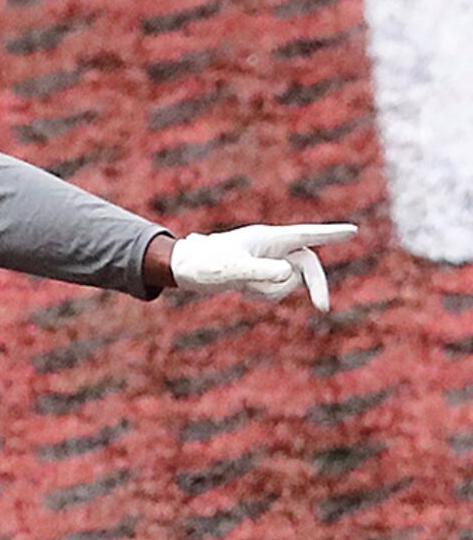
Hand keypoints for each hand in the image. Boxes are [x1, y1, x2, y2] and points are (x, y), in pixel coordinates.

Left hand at [167, 222, 354, 308]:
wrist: (185, 269)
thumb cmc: (205, 263)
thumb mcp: (232, 269)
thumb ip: (260, 271)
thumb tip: (288, 274)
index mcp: (269, 237)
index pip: (306, 235)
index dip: (330, 234)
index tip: (353, 231)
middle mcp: (273, 248)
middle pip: (307, 265)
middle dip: (316, 286)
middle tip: (322, 308)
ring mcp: (269, 262)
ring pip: (289, 283)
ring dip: (270, 291)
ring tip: (242, 284)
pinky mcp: (263, 275)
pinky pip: (276, 291)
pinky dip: (262, 295)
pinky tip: (242, 288)